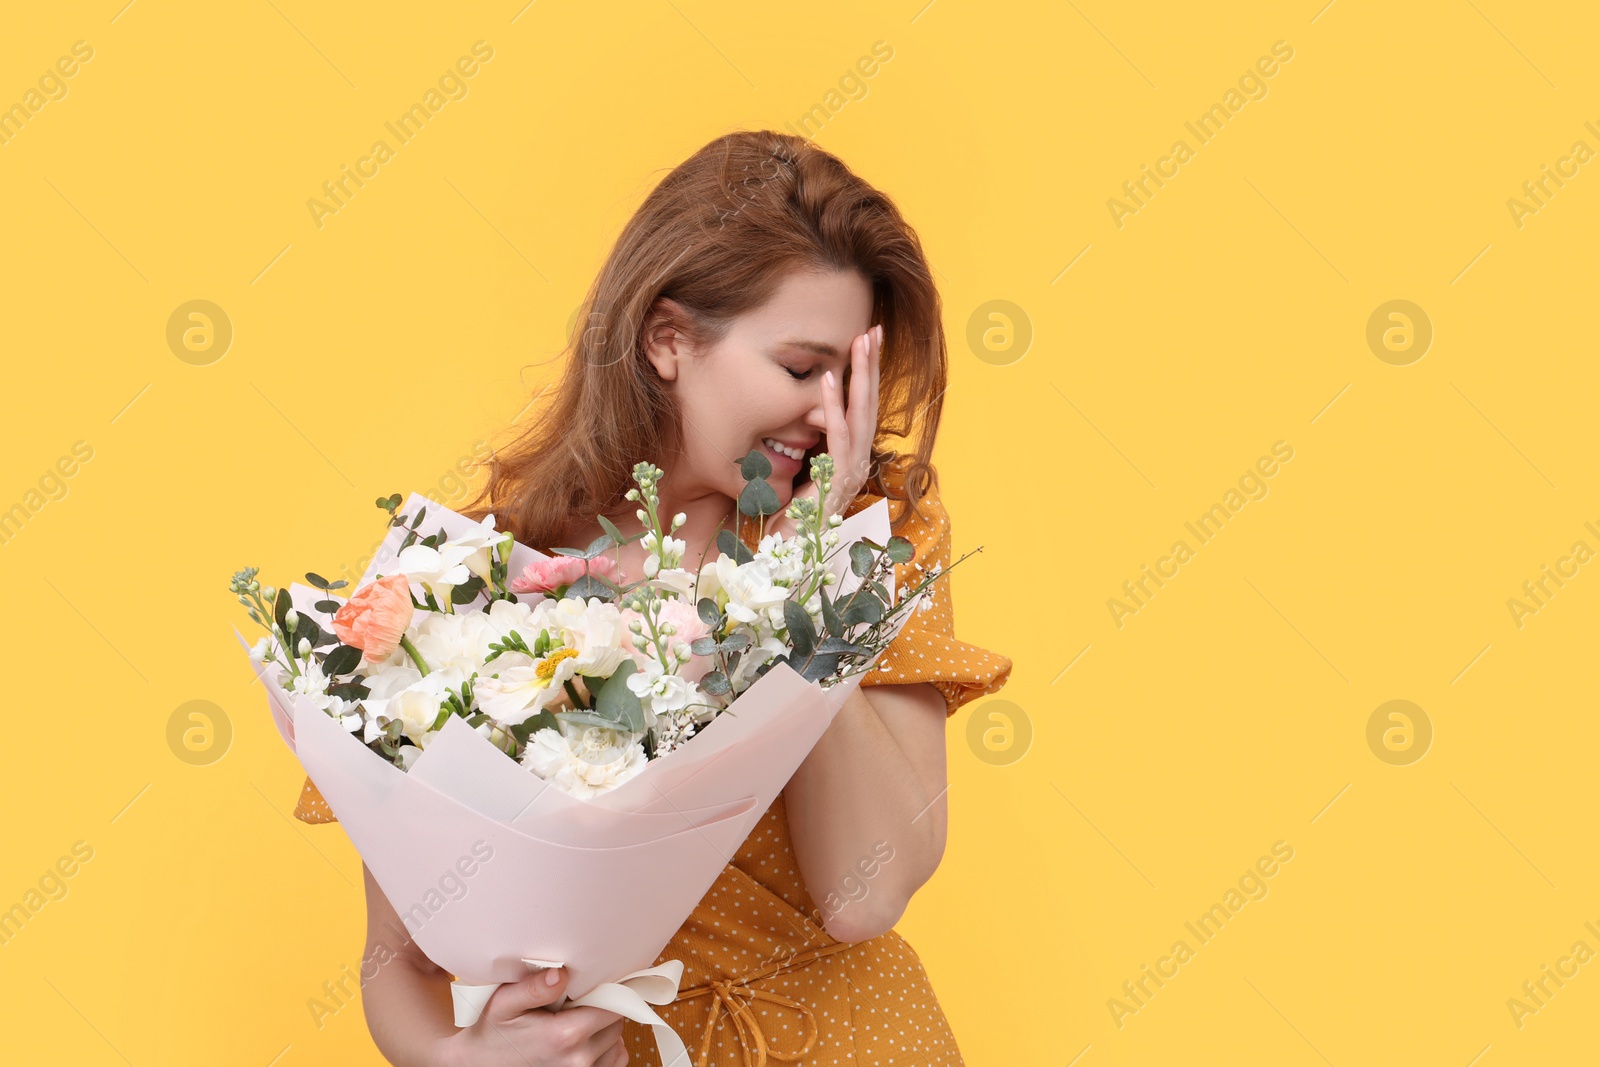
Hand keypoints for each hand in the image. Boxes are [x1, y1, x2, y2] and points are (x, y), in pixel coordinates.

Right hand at [438, 966, 628, 1066]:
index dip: (605, 991)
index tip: (590, 986)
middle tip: (576, 1004)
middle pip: (615, 1023)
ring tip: (576, 1023)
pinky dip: (606, 1050)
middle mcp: (578, 1060)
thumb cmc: (491, 1032)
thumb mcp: (503, 1003)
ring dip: (603, 1030)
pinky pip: (614, 1061)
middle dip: (601, 1009)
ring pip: (616, 1042)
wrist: (479, 1066)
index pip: (611, 1006)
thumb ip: (533, 988)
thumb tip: (561, 974)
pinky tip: (583, 1040)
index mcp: (563, 1036)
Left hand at [767, 323, 881, 539]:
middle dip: (872, 366)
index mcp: (852, 458)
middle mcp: (858, 462)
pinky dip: (832, 407)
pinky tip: (826, 379)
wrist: (785, 554)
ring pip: (860, 415)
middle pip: (870, 405)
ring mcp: (851, 473)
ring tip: (859, 343)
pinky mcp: (836, 481)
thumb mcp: (800, 468)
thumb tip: (805, 411)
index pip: (864, 408)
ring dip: (859, 376)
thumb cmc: (789, 514)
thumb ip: (809, 442)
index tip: (867, 342)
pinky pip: (836, 437)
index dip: (867, 375)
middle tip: (874, 330)